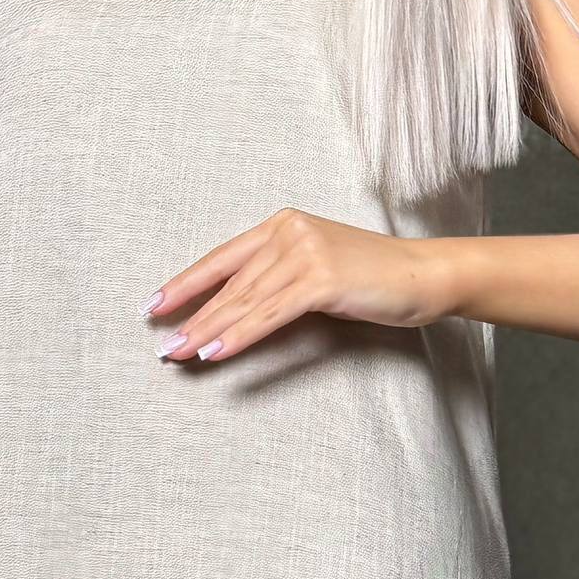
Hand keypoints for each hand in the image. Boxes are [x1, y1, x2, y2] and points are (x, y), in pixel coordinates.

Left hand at [142, 207, 458, 361]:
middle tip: (163, 345)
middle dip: (192, 317)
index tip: (156, 304)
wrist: (422, 274)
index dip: (187, 283)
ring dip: (208, 331)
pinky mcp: (321, 279)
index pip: (223, 257)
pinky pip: (270, 314)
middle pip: (230, 283)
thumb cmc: (372, 275)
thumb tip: (234, 310)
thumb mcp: (317, 267)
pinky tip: (216, 351)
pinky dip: (240, 335)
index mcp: (283, 223)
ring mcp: (305, 252)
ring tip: (180, 354)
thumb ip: (279, 278)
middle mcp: (289, 231)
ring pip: (245, 300)